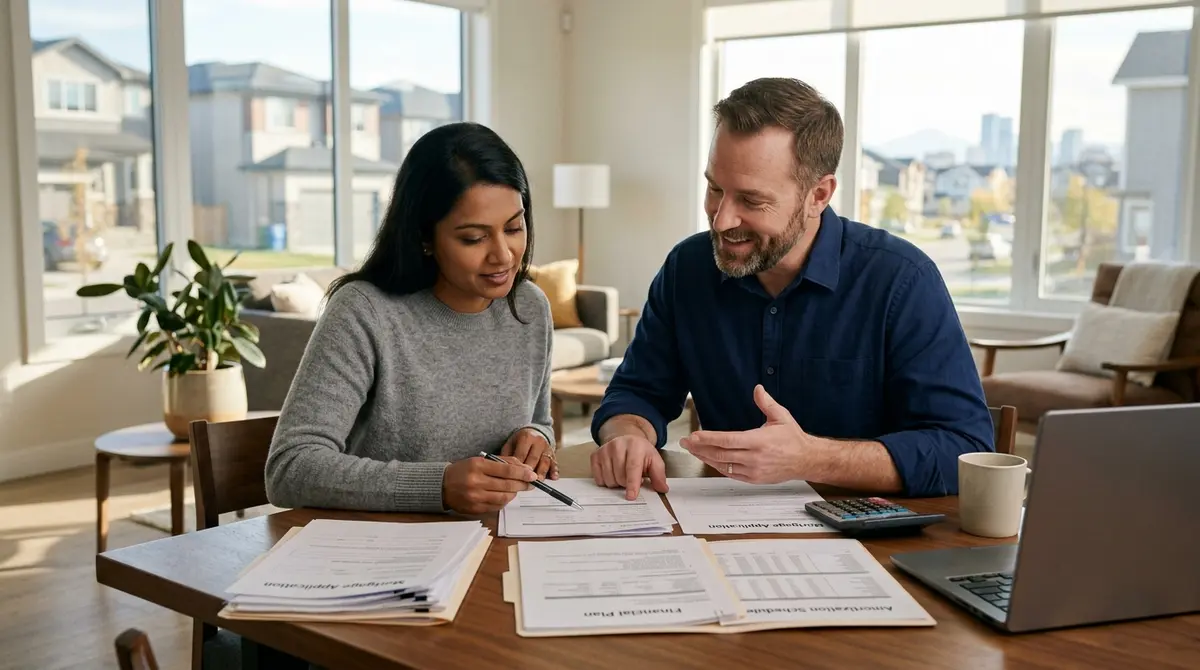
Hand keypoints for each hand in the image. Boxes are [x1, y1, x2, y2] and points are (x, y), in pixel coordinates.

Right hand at [442, 455, 536, 513]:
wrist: (442, 486)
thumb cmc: (463, 471)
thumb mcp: (480, 460)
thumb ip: (501, 463)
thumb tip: (523, 468)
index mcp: (478, 466)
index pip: (506, 470)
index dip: (522, 473)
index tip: (532, 474)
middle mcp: (476, 482)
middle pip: (507, 485)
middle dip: (522, 484)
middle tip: (530, 483)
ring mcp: (475, 497)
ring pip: (504, 498)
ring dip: (514, 494)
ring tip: (517, 489)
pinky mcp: (475, 509)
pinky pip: (496, 507)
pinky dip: (504, 501)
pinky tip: (506, 496)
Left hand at [500, 428, 557, 479]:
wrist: (533, 433)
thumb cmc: (519, 442)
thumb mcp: (510, 444)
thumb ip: (506, 455)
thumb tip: (502, 468)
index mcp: (526, 437)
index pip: (521, 454)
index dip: (517, 467)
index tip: (513, 477)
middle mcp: (538, 441)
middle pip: (533, 459)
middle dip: (529, 472)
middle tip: (524, 484)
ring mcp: (547, 447)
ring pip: (545, 462)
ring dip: (541, 473)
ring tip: (537, 483)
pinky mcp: (553, 453)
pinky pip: (554, 463)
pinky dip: (554, 471)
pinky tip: (553, 478)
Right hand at [590, 434, 667, 500]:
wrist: (626, 439)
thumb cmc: (641, 453)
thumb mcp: (654, 461)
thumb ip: (659, 475)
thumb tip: (662, 489)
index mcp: (635, 445)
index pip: (632, 467)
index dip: (632, 483)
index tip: (631, 496)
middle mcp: (618, 445)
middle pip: (620, 476)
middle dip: (626, 484)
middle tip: (631, 480)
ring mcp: (605, 449)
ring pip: (608, 479)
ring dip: (616, 483)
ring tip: (622, 475)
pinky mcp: (595, 455)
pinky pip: (598, 478)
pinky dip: (605, 481)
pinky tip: (612, 474)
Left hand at [680, 385, 810, 483]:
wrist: (806, 460)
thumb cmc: (793, 438)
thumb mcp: (781, 416)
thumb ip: (766, 402)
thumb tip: (757, 388)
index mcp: (759, 441)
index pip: (728, 440)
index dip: (708, 438)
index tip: (694, 436)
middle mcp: (754, 458)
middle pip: (720, 454)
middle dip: (699, 448)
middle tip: (685, 443)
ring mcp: (753, 470)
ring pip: (722, 466)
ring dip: (705, 458)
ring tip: (692, 450)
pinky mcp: (753, 479)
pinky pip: (730, 474)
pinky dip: (717, 467)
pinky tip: (709, 460)